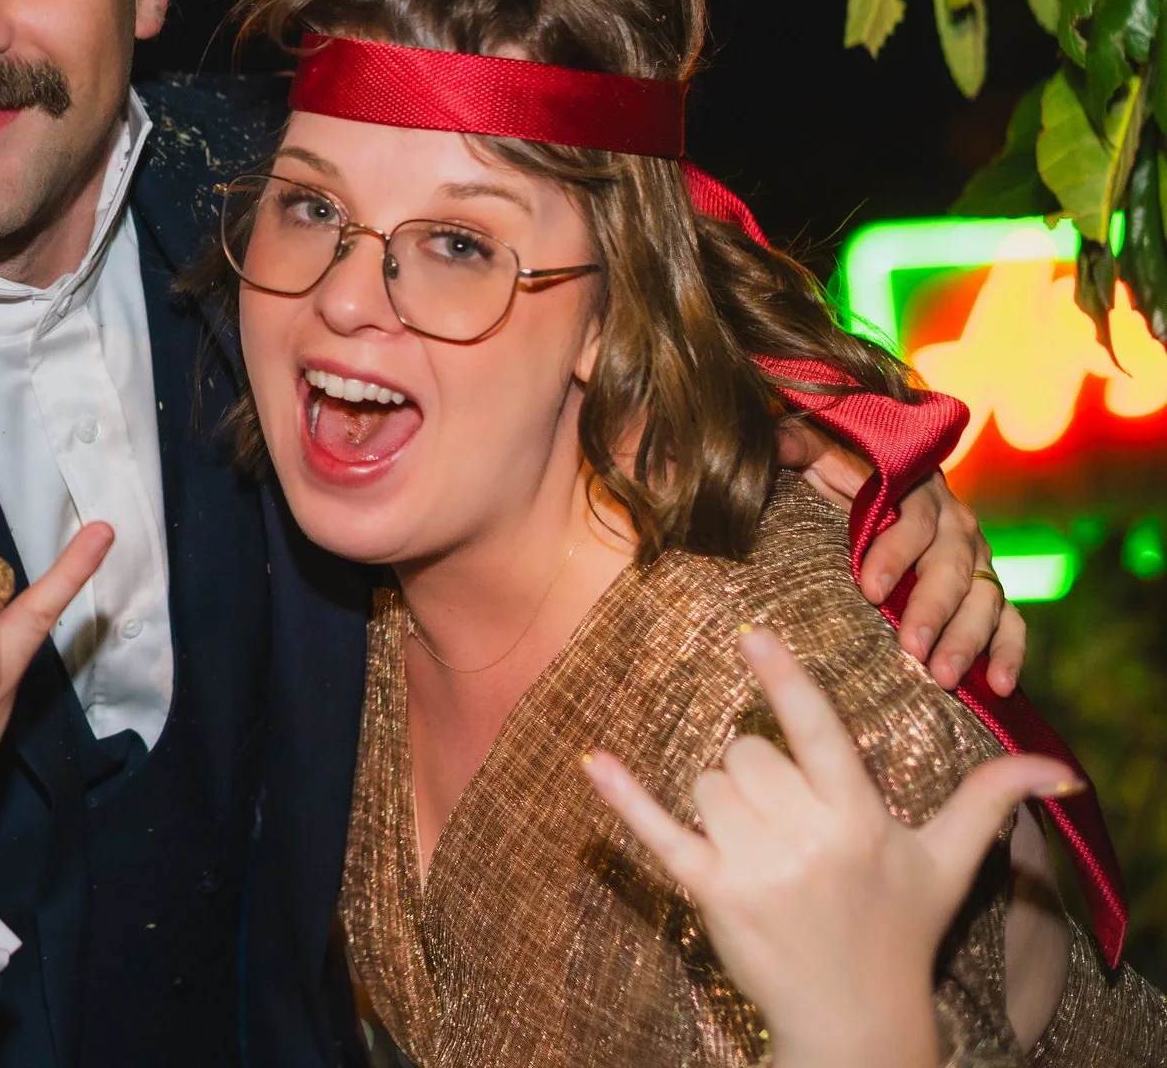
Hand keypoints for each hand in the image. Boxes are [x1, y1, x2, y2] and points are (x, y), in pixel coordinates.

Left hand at [583, 628, 1074, 1067]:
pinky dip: (622, 797)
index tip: (752, 632)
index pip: (817, 731)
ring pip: (708, 783)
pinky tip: (593, 761)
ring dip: (723, 802)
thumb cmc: (901, 929)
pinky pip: (658, 831)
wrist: (856, 1018)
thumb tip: (1056, 769)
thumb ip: (988, 801)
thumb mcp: (947, 862)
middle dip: (759, 774)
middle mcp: (807, 838)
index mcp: (859, 818)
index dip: (784, 680)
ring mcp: (756, 867)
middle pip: (746, 754)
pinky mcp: (712, 893)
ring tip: (760, 844)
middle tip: (787, 819)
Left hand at [778, 421, 1023, 693]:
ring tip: (943, 676)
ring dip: (968, 639)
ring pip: (984, 599)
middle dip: (932, 610)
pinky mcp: (989, 592)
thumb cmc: (845, 475)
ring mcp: (978, 561)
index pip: (914, 523)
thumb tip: (773, 437)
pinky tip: (1000, 686)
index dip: (894, 555)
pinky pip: (1011, 622)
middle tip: (911, 649)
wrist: (887, 483)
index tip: (869, 590)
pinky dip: (1010, 653)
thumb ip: (802, 447)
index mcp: (919, 493)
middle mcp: (957, 526)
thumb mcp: (822, 455)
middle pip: (952, 568)